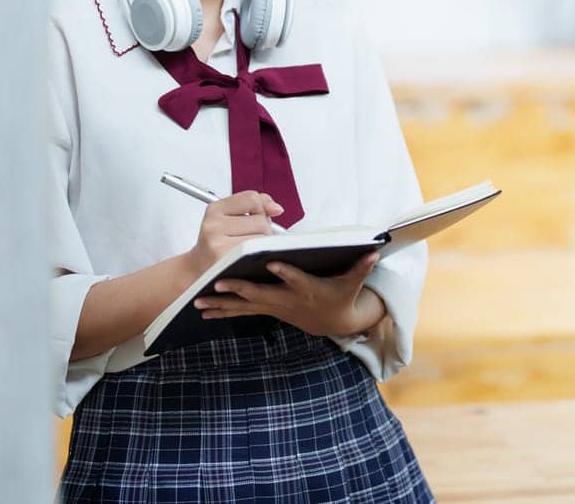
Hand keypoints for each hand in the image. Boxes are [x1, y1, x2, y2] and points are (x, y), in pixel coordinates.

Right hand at [186, 191, 283, 276]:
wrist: (198, 270)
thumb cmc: (219, 244)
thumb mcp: (230, 218)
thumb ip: (256, 204)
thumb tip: (276, 208)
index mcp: (215, 210)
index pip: (252, 199)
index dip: (260, 209)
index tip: (256, 218)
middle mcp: (213, 225)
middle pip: (260, 221)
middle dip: (264, 230)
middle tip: (251, 239)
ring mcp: (217, 244)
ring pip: (261, 238)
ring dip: (263, 245)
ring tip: (249, 250)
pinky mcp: (224, 261)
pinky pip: (255, 253)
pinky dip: (259, 256)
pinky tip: (250, 258)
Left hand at [193, 251, 383, 336]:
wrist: (332, 322)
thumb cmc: (341, 296)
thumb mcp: (353, 283)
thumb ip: (361, 267)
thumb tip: (374, 252)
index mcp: (308, 288)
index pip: (296, 279)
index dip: (286, 272)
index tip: (273, 262)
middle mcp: (287, 300)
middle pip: (261, 294)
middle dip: (239, 289)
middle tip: (219, 282)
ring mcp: (275, 307)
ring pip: (245, 306)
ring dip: (222, 304)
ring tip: (199, 302)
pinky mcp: (268, 310)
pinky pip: (242, 312)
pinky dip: (223, 311)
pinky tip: (203, 311)